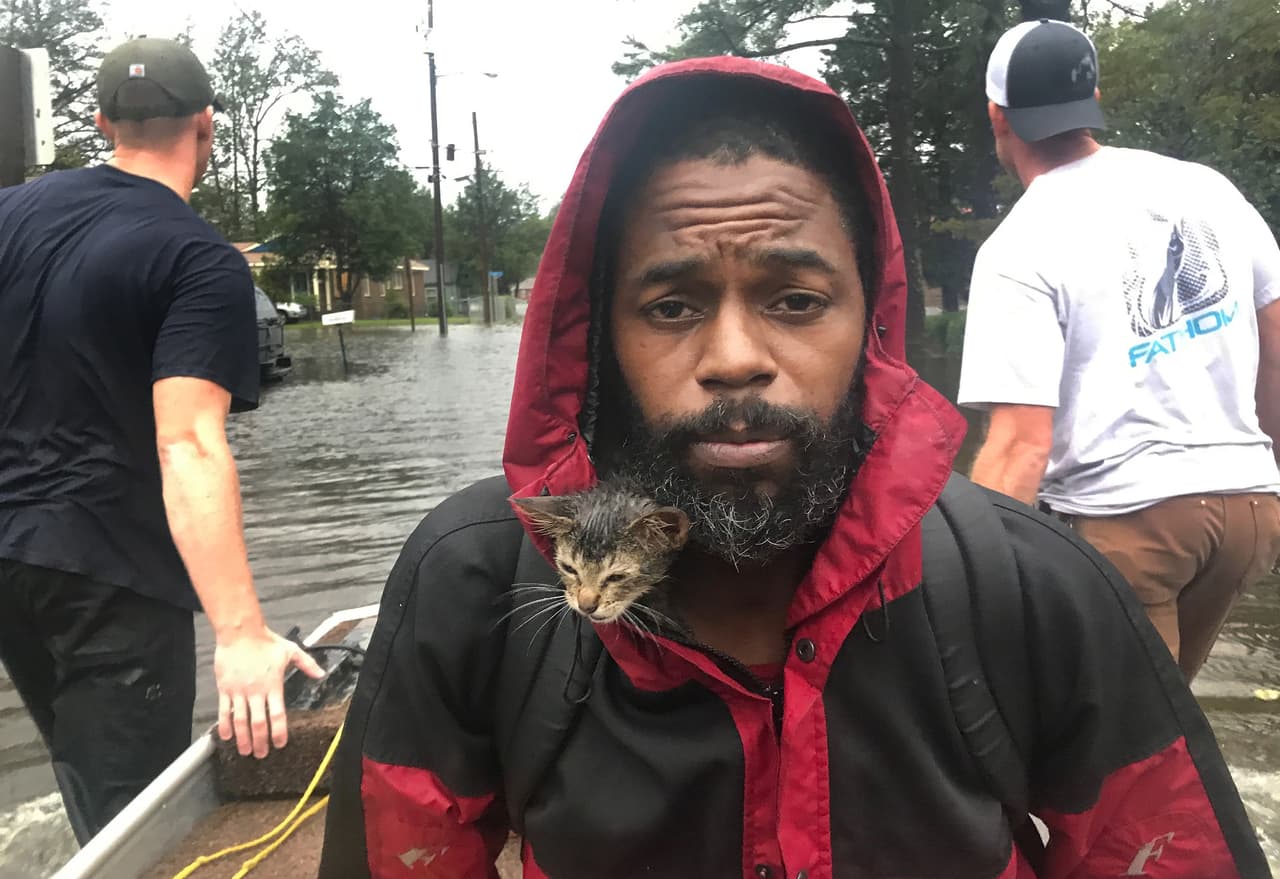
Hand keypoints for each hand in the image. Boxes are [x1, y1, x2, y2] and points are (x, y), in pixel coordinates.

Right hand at [214, 628, 325, 757]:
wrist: (240, 632)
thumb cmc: (265, 641)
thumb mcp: (290, 650)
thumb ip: (307, 664)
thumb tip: (321, 674)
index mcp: (273, 685)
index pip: (278, 714)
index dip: (279, 731)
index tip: (280, 744)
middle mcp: (256, 691)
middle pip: (258, 723)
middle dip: (260, 741)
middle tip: (261, 754)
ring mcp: (239, 691)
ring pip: (240, 721)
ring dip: (243, 738)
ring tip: (246, 751)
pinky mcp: (225, 689)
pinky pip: (224, 711)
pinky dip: (225, 725)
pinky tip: (226, 736)